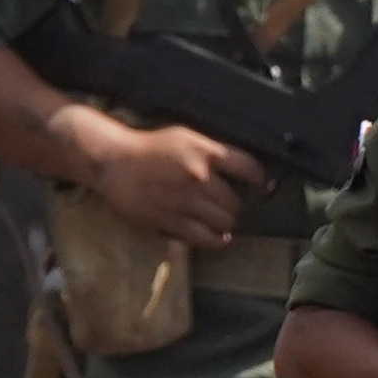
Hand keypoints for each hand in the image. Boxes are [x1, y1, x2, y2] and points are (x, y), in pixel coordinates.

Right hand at [56, 109, 268, 248]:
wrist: (113, 162)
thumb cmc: (149, 149)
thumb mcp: (185, 138)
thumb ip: (213, 153)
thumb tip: (242, 172)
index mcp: (203, 151)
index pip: (248, 167)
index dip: (261, 180)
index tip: (263, 187)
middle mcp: (198, 176)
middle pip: (236, 202)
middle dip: (236, 206)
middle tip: (231, 205)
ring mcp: (185, 201)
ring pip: (225, 222)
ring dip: (227, 223)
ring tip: (222, 220)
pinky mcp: (171, 220)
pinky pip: (206, 238)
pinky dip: (217, 239)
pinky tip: (218, 236)